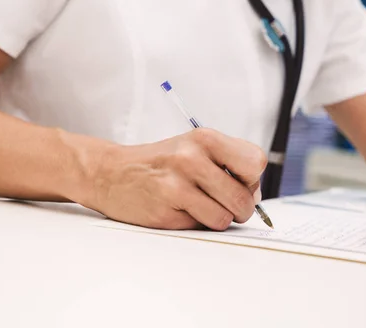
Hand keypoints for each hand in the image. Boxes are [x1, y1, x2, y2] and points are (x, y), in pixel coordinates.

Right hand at [76, 128, 266, 230]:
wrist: (110, 173)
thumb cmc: (159, 162)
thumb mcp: (194, 147)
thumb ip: (228, 164)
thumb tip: (255, 194)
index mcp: (204, 138)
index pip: (255, 162)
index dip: (251, 178)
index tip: (239, 181)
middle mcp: (191, 158)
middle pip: (244, 198)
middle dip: (240, 208)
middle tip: (224, 203)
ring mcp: (177, 186)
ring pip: (225, 218)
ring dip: (218, 218)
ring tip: (200, 206)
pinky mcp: (166, 212)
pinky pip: (200, 227)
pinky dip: (196, 223)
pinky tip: (180, 209)